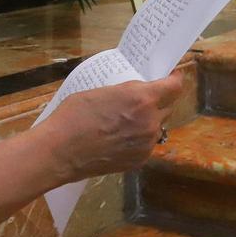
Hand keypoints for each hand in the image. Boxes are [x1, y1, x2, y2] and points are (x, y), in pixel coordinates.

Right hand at [42, 71, 183, 184]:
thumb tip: (137, 95)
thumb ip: (126, 93)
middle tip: (144, 99)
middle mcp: (150, 121)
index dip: (175, 80)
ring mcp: (146, 144)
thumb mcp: (102, 92)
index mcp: (142, 99)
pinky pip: (147, 144)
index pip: (174, 87)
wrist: (60, 151)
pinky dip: (139, 138)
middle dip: (160, 101)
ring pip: (157, 127)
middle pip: (168, 107)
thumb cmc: (74, 115)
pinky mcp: (139, 160)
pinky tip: (120, 138)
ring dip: (149, 121)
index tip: (173, 76)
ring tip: (127, 121)